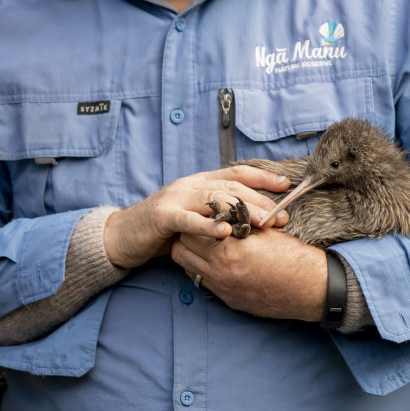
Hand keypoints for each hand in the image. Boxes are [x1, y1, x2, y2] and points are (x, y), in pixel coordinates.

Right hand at [104, 165, 290, 267]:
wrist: (123, 236)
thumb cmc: (165, 228)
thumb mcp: (196, 215)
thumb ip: (220, 212)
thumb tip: (256, 218)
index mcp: (201, 182)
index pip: (236, 174)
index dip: (262, 178)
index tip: (286, 185)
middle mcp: (190, 185)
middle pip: (231, 187)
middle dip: (260, 200)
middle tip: (281, 216)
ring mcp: (175, 197)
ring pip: (214, 198)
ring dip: (242, 210)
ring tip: (263, 223)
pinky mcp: (162, 215)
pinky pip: (188, 219)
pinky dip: (208, 225)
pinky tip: (225, 231)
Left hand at [171, 228, 327, 321]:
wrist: (311, 288)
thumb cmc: (293, 256)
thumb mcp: (266, 232)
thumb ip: (240, 222)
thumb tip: (223, 215)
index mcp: (229, 250)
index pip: (192, 230)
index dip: (196, 220)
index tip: (203, 215)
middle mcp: (220, 271)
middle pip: (182, 250)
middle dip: (188, 237)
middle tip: (201, 229)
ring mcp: (223, 288)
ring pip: (188, 268)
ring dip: (193, 255)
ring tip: (208, 245)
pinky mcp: (229, 300)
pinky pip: (204, 283)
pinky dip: (205, 271)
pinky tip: (220, 263)